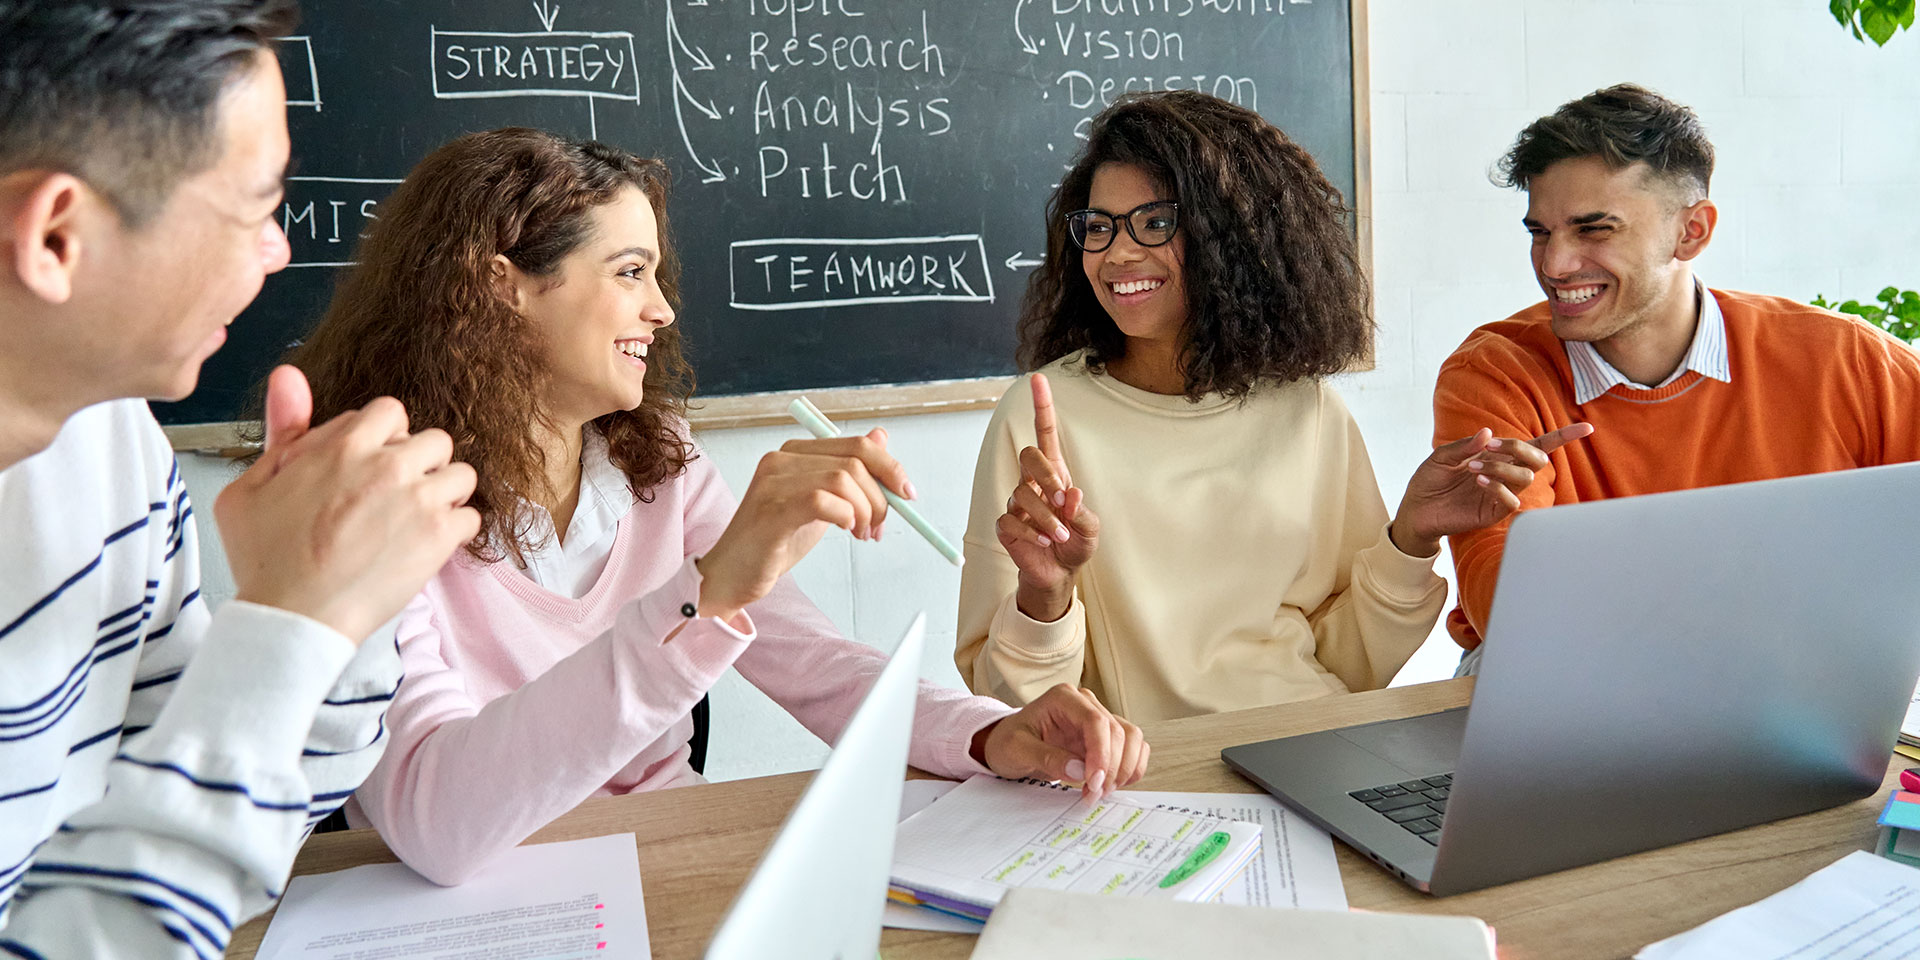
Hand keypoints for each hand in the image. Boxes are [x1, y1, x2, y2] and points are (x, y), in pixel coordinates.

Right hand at [215, 365, 479, 643]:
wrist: (291, 619)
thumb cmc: (265, 559)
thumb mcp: (251, 487)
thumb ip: (281, 429)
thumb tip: (288, 375)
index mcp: (344, 446)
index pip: (390, 411)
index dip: (382, 438)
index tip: (369, 466)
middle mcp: (388, 465)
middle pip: (435, 439)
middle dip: (420, 463)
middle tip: (396, 496)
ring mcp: (418, 500)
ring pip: (461, 474)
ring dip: (444, 493)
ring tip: (416, 519)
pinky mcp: (439, 537)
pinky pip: (471, 517)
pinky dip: (456, 531)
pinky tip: (427, 545)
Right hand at [696, 428, 909, 621]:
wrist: (732, 575)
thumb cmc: (774, 542)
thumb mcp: (821, 504)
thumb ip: (846, 472)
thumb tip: (881, 438)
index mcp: (795, 453)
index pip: (855, 445)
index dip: (889, 468)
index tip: (906, 494)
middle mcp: (781, 459)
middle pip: (854, 461)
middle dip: (880, 497)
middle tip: (879, 527)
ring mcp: (773, 483)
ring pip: (843, 480)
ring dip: (865, 511)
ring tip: (861, 534)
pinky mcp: (771, 510)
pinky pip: (823, 501)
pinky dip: (845, 516)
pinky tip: (844, 530)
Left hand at [970, 684, 1147, 801]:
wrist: (1008, 745)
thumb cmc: (1009, 742)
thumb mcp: (1017, 750)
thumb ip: (1047, 758)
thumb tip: (1080, 771)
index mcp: (1063, 698)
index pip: (1096, 721)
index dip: (1102, 753)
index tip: (1094, 782)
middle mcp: (1086, 703)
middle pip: (1118, 731)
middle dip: (1111, 768)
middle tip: (1094, 794)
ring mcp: (1099, 718)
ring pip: (1132, 738)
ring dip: (1124, 769)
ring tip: (1100, 792)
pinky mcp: (1106, 736)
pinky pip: (1133, 748)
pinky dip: (1129, 769)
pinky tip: (1110, 785)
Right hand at [997, 374, 1099, 621]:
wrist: (1058, 573)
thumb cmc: (1075, 543)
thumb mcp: (1090, 528)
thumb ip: (1082, 511)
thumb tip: (1072, 495)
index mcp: (1055, 474)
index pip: (1045, 433)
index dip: (1042, 406)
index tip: (1038, 379)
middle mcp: (1033, 483)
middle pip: (1028, 456)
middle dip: (1047, 476)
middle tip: (1063, 502)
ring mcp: (1016, 502)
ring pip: (1021, 493)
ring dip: (1045, 517)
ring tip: (1059, 535)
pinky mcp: (1005, 524)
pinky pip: (1010, 520)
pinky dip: (1029, 531)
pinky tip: (1042, 541)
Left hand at [1390, 422, 1595, 556]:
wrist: (1415, 508)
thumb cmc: (1431, 479)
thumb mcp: (1443, 456)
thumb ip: (1466, 445)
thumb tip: (1488, 434)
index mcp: (1500, 457)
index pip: (1538, 446)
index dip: (1563, 437)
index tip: (1587, 428)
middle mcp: (1507, 475)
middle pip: (1538, 460)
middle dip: (1519, 448)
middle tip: (1490, 446)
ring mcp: (1503, 494)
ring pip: (1527, 479)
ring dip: (1503, 468)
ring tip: (1474, 468)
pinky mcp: (1494, 513)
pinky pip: (1512, 501)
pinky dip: (1498, 487)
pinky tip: (1479, 481)